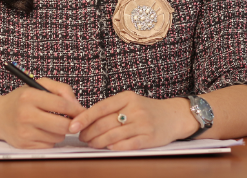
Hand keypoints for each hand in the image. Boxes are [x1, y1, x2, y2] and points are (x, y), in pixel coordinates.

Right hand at [0, 78, 84, 148]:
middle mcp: (25, 114)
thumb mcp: (38, 85)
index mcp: (29, 96)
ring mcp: (24, 132)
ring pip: (57, 137)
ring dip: (60, 131)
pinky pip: (49, 145)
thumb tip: (76, 105)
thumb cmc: (21, 99)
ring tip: (52, 122)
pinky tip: (43, 131)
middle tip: (73, 120)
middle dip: (71, 123)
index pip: (60, 104)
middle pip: (61, 125)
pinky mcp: (24, 145)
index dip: (75, 109)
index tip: (82, 111)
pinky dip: (50, 139)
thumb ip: (60, 89)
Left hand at [67, 91, 197, 150]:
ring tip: (90, 144)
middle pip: (104, 123)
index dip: (84, 117)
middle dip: (89, 132)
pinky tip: (107, 148)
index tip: (72, 125)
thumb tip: (86, 118)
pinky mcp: (149, 138)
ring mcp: (142, 123)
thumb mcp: (130, 102)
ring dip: (97, 142)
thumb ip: (112, 108)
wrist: (173, 116)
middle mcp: (134, 109)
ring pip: (113, 135)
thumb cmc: (146, 109)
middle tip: (81, 137)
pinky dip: (114, 147)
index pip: (100, 107)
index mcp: (127, 97)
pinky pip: (127, 145)